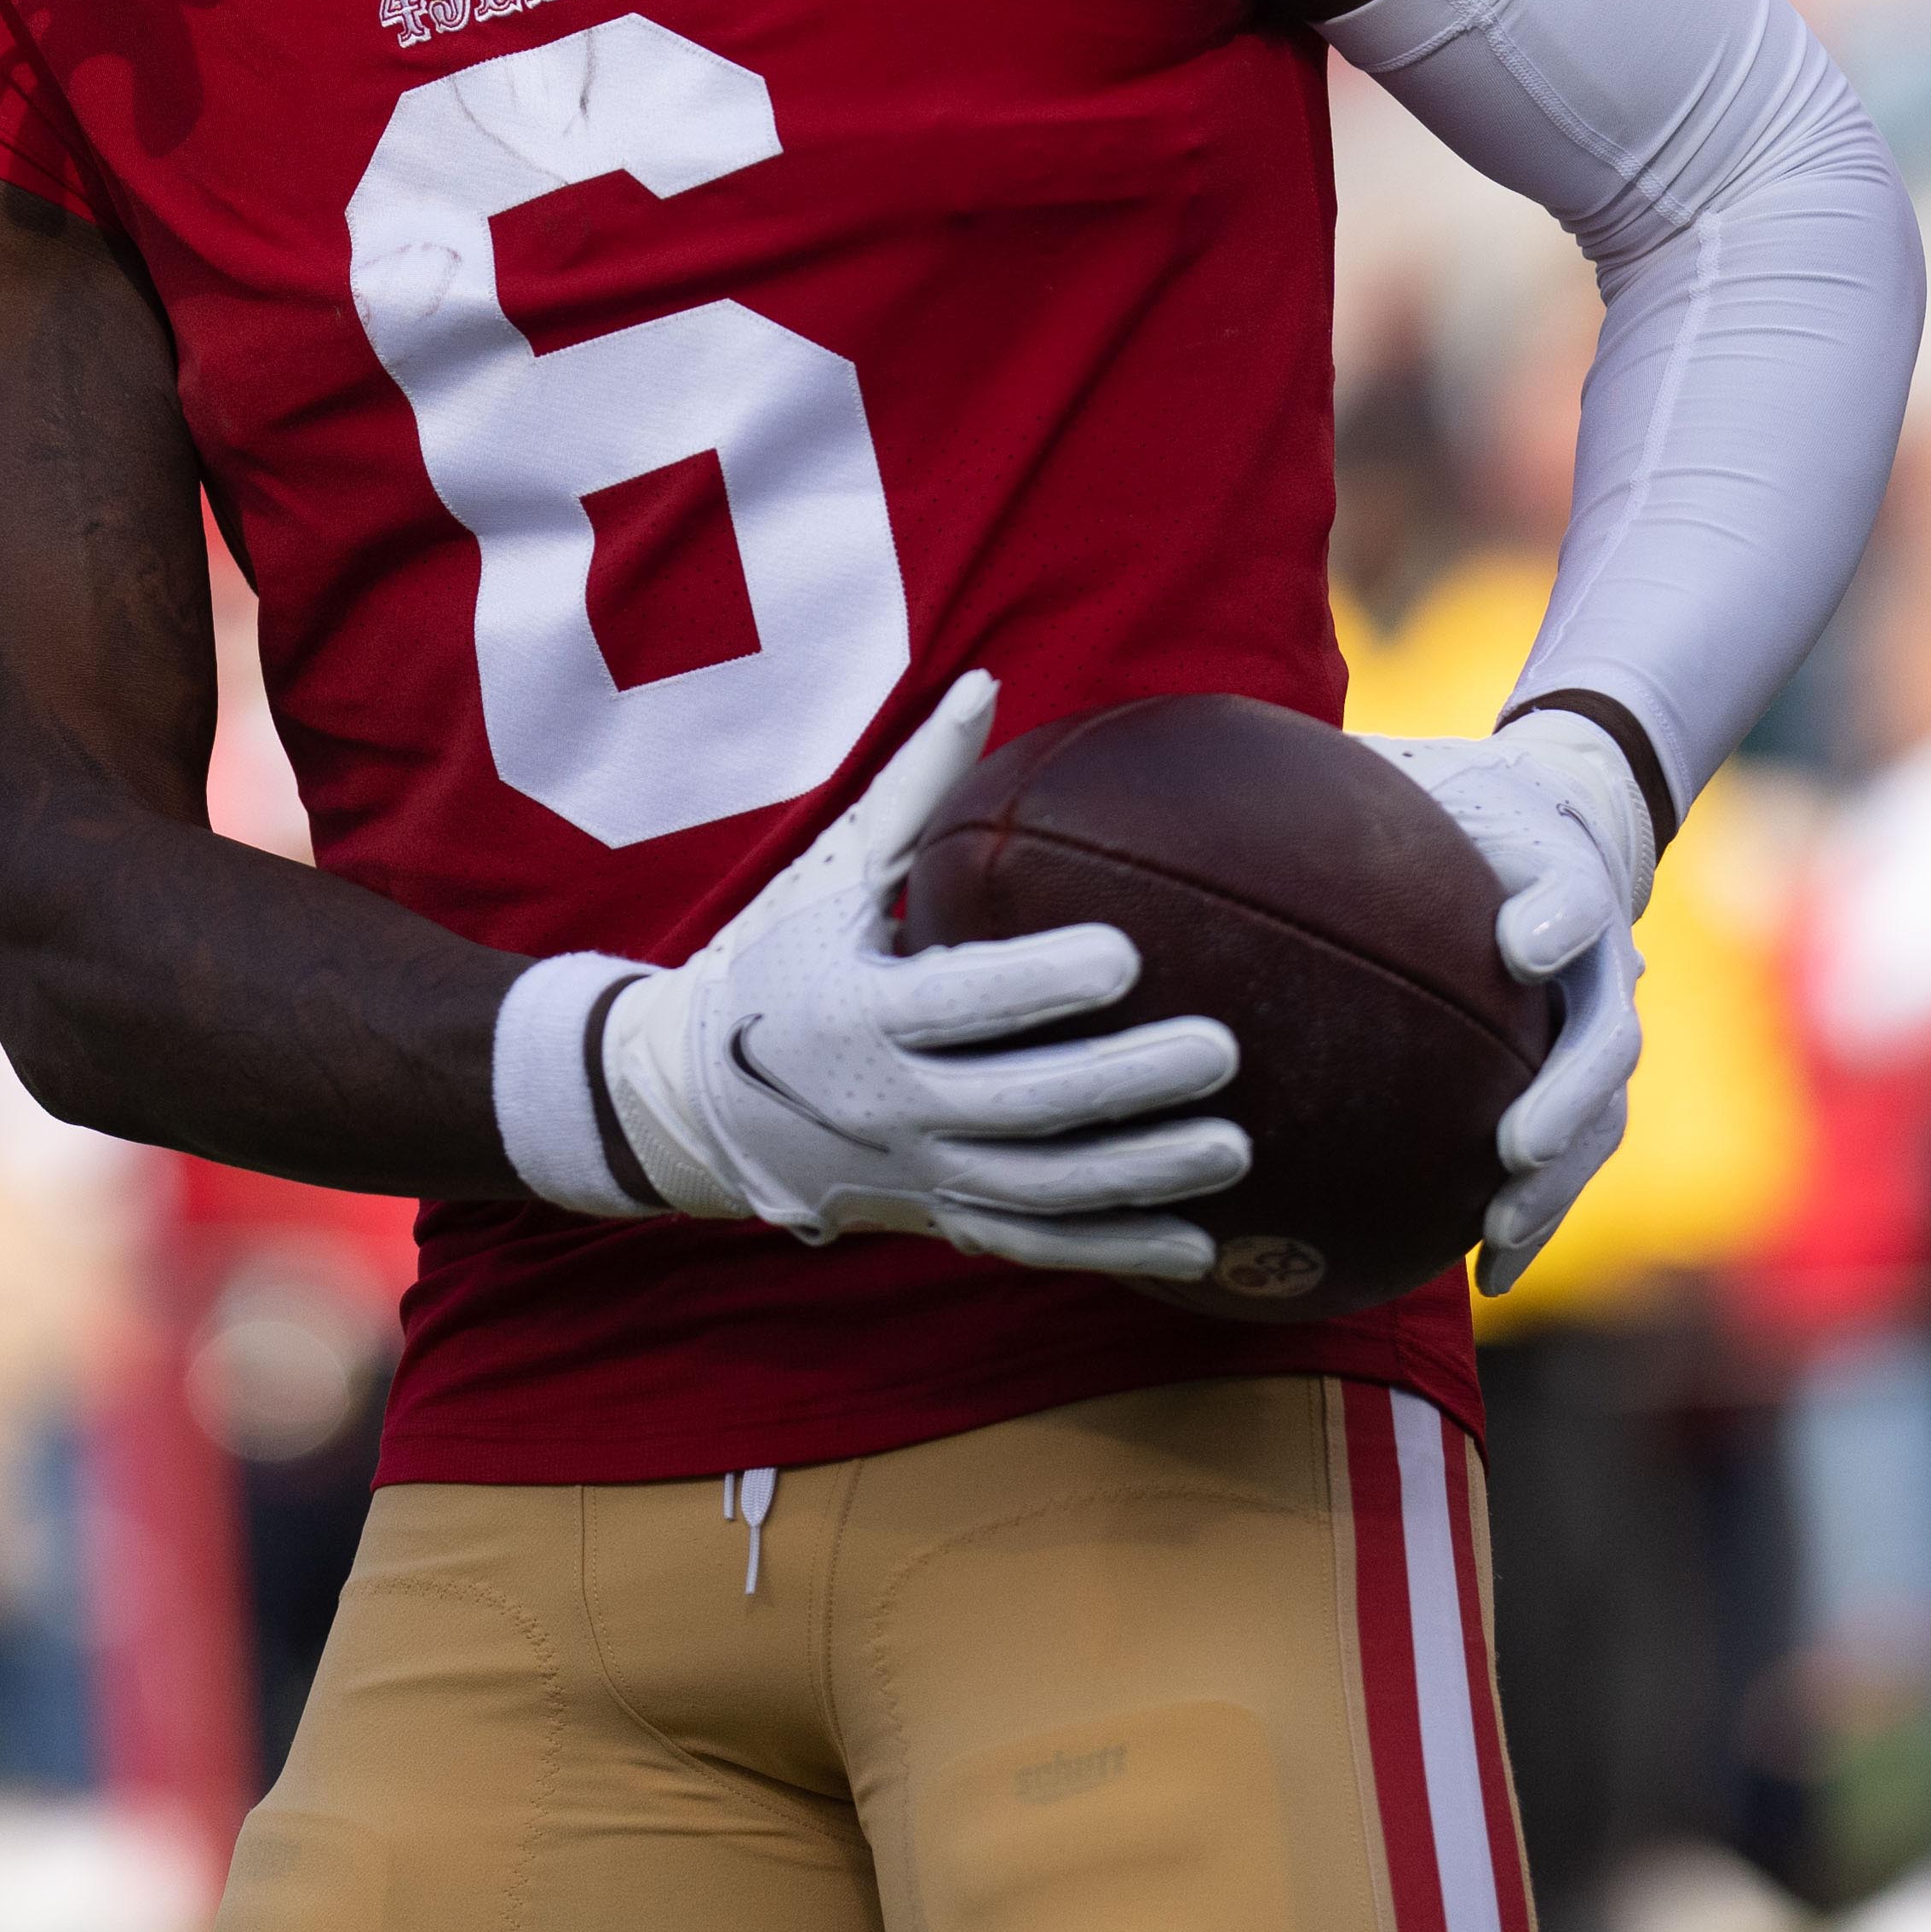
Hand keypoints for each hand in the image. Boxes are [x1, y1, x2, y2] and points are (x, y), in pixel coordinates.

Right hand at [601, 673, 1249, 1278]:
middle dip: (1124, 1082)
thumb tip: (984, 682)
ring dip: (1140, 1173)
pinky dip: (1114, 1249)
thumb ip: (915, 789)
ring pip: (1040, 1187)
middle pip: (1021, 1104)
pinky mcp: (937, 1216)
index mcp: (859, 1009)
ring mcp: (917, 1170)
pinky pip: (1033, 1244)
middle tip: (1221, 1048)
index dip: (1040, 984)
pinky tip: (1198, 1246)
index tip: (1125, 955)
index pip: (962, 999)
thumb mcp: (832, 874)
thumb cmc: (779, 964)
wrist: (695, 1099)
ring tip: (1235, 1145)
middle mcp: (888, 1102)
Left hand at [1375, 713, 1657, 1289]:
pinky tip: (1488, 1275)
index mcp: (1558, 866)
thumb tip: (1213, 776)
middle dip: (1566, 1095)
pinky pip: (1574, 1156)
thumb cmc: (1456, 798)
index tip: (1521, 949)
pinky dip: (1538, 1215)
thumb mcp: (1407, 770)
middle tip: (1511, 1147)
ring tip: (1499, 1232)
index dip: (1556, 916)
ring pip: (1603, 1114)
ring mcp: (1600, 1022)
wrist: (1563, 819)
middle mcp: (1597, 954)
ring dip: (1559, 1179)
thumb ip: (1343, 780)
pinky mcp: (1583, 1078)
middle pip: (1606, 1033)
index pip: (1572, 890)